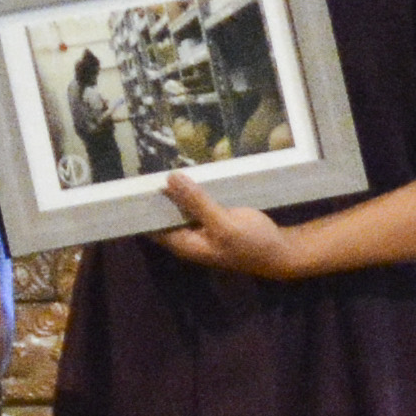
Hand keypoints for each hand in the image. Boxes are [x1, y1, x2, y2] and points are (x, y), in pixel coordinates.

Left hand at [152, 171, 309, 275]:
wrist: (283, 252)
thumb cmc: (252, 243)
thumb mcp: (223, 223)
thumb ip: (197, 202)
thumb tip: (170, 179)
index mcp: (184, 244)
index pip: (151, 226)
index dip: (141, 206)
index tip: (132, 182)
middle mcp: (189, 238)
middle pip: (164, 215)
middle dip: (158, 194)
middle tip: (147, 165)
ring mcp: (202, 229)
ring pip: (181, 208)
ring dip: (176, 190)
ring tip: (164, 163)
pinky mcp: (214, 221)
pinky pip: (197, 204)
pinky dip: (193, 191)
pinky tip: (191, 173)